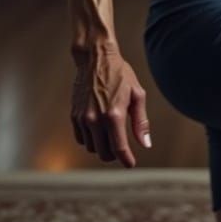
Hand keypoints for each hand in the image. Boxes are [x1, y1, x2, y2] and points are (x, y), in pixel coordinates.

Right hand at [70, 43, 151, 167]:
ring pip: (92, 147)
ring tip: (110, 134)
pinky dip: (90, 139)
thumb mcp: (137, 94)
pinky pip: (81, 139)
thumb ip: (141, 122)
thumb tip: (146, 144)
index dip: (126, 159)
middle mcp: (96, 119)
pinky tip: (99, 129)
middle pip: (104, 153)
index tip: (130, 163)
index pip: (119, 148)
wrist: (95, 58)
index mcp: (114, 115)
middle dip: (114, 154)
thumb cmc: (120, 74)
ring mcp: (83, 118)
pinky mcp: (74, 116)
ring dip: (102, 146)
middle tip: (121, 148)